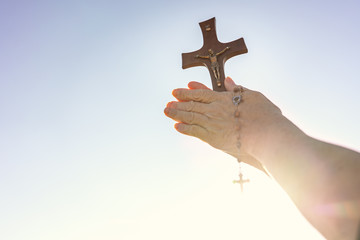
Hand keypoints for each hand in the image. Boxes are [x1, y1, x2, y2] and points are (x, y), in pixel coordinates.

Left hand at [164, 77, 280, 170]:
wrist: (268, 135)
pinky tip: (177, 127)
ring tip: (167, 111)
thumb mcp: (253, 96)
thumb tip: (228, 80)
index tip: (177, 91)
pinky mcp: (214, 139)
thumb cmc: (265, 116)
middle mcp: (215, 110)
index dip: (188, 92)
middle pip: (192, 105)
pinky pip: (195, 132)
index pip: (201, 94)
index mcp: (224, 99)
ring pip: (190, 117)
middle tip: (168, 102)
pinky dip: (185, 129)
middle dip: (179, 103)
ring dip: (177, 114)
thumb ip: (238, 88)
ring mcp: (213, 124)